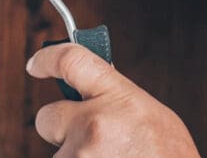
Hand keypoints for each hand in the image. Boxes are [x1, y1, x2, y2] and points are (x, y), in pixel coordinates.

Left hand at [27, 43, 199, 156]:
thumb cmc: (170, 156)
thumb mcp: (150, 116)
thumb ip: (116, 99)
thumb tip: (88, 88)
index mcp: (118, 97)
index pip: (71, 60)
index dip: (48, 59)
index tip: (36, 63)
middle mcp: (93, 124)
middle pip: (48, 116)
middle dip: (60, 128)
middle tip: (85, 139)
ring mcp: (80, 156)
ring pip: (58, 153)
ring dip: (75, 157)